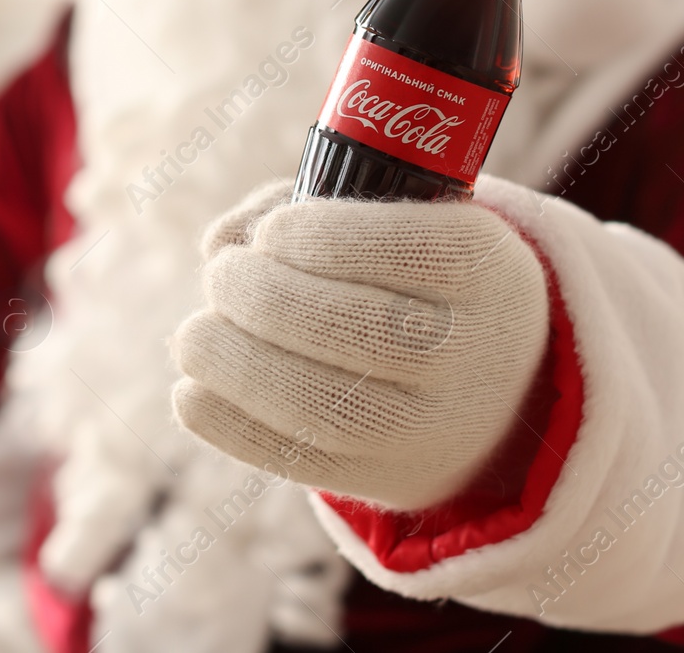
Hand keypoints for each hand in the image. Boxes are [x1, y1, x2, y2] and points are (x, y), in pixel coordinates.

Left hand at [172, 181, 549, 510]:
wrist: (490, 382)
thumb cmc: (412, 273)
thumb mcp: (394, 217)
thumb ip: (304, 206)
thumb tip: (221, 241)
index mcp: (482, 264)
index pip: (404, 249)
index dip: (318, 238)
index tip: (271, 233)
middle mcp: (470, 351)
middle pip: (358, 330)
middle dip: (262, 297)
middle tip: (221, 277)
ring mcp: (431, 426)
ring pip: (323, 406)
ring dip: (234, 364)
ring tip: (196, 334)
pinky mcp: (386, 477)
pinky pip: (299, 460)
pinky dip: (228, 425)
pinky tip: (193, 390)